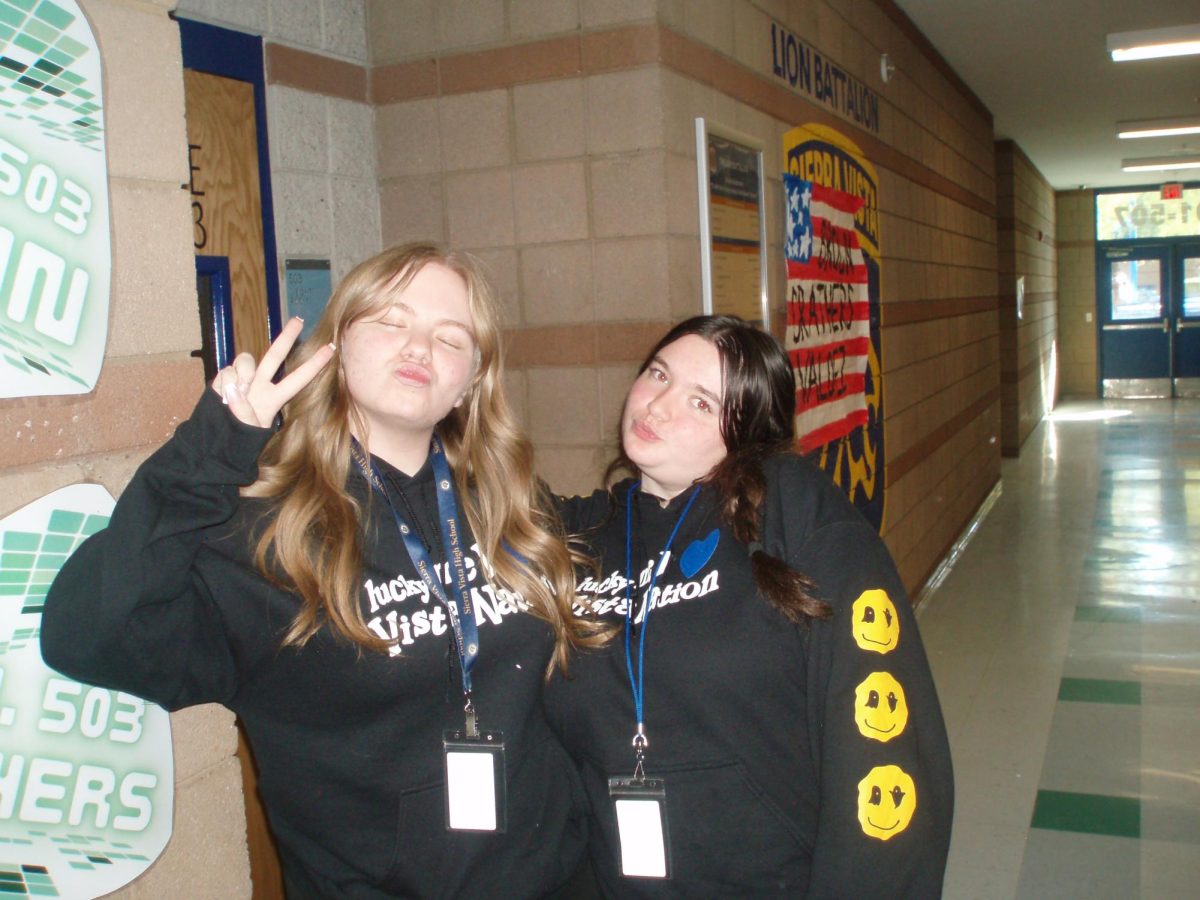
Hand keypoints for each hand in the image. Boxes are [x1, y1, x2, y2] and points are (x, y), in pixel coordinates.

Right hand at [210, 317, 335, 427]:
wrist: (215, 438)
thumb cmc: (238, 438)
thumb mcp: (248, 431)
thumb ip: (244, 413)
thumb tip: (235, 390)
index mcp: (274, 398)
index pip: (299, 378)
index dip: (315, 364)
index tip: (332, 349)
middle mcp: (261, 384)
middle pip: (275, 355)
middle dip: (287, 336)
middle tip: (299, 319)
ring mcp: (243, 378)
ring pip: (246, 360)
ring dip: (242, 375)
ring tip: (237, 396)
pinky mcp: (225, 377)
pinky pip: (226, 371)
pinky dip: (224, 384)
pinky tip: (223, 397)